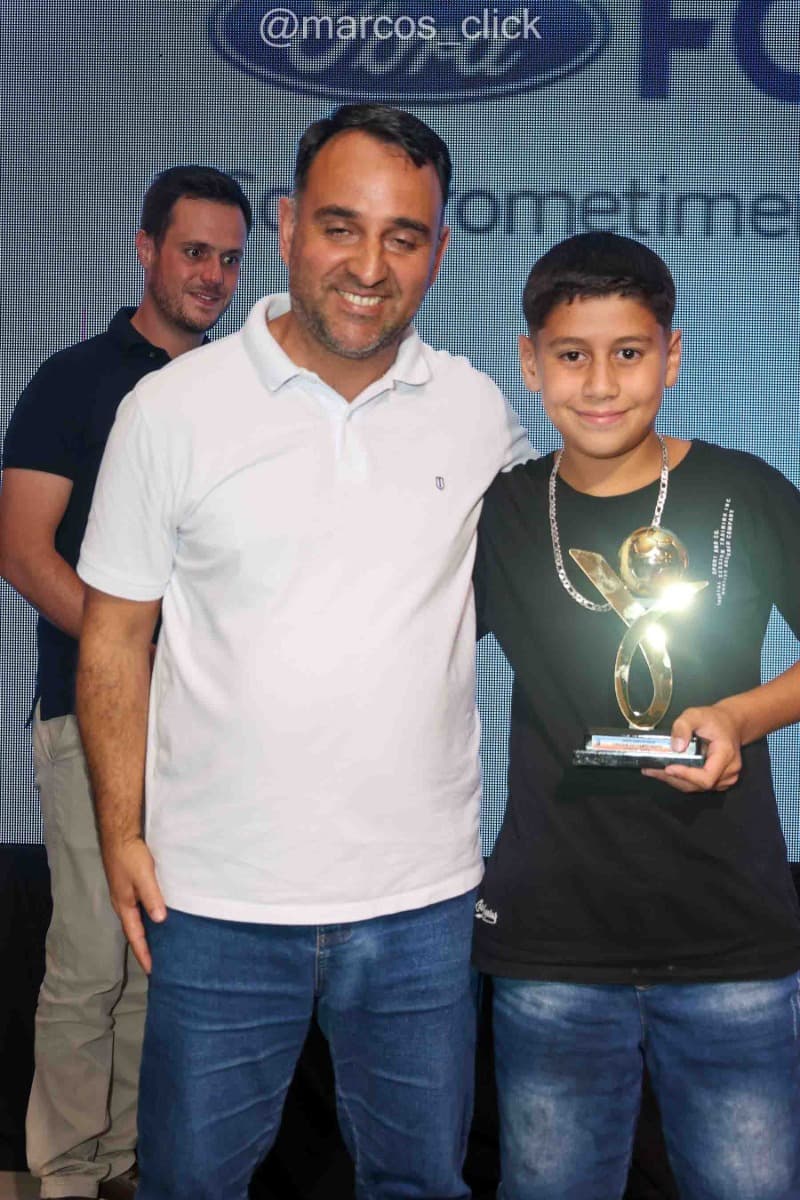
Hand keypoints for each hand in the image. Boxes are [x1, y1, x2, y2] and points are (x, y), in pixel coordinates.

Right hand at [102, 836, 166, 972]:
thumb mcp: (143, 877)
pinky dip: (149, 917)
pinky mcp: (131, 885)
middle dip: (145, 948)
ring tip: (161, 945)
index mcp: (125, 906)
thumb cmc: (130, 855)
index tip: (152, 971)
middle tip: (158, 963)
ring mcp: (127, 894)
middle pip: (135, 931)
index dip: (144, 954)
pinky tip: (159, 916)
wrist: (119, 834)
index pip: (136, 936)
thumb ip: (151, 897)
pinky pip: (141, 908)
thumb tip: (160, 920)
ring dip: (147, 933)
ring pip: (138, 920)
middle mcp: (124, 904)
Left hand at [642, 704, 741, 792]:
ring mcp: (725, 778)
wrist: (729, 723)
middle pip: (699, 785)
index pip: (707, 777)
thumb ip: (683, 727)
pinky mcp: (719, 781)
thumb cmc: (712, 719)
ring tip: (654, 771)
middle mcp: (729, 771)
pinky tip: (666, 772)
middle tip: (651, 770)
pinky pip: (698, 785)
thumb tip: (676, 747)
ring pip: (697, 787)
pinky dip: (682, 780)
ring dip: (674, 780)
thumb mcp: (695, 715)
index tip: (668, 768)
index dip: (687, 776)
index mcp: (726, 755)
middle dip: (673, 778)